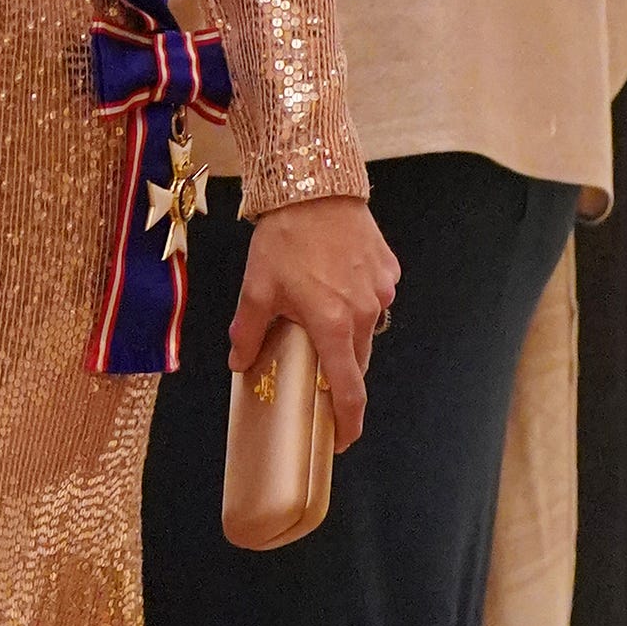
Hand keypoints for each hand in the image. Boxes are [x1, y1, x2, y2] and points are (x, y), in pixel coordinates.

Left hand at [229, 197, 398, 451]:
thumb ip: (249, 331)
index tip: (340, 441)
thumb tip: (238, 363)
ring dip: (346, 327)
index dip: (347, 424)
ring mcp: (381, 290)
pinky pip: (374, 295)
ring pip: (366, 326)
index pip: (348, 391)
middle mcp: (365, 313)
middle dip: (338, 368)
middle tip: (313, 361)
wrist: (315, 184)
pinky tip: (334, 276)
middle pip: (356, 360)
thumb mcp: (257, 286)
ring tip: (318, 303)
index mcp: (333, 326)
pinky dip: (357, 296)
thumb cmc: (285, 237)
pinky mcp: (388, 269)